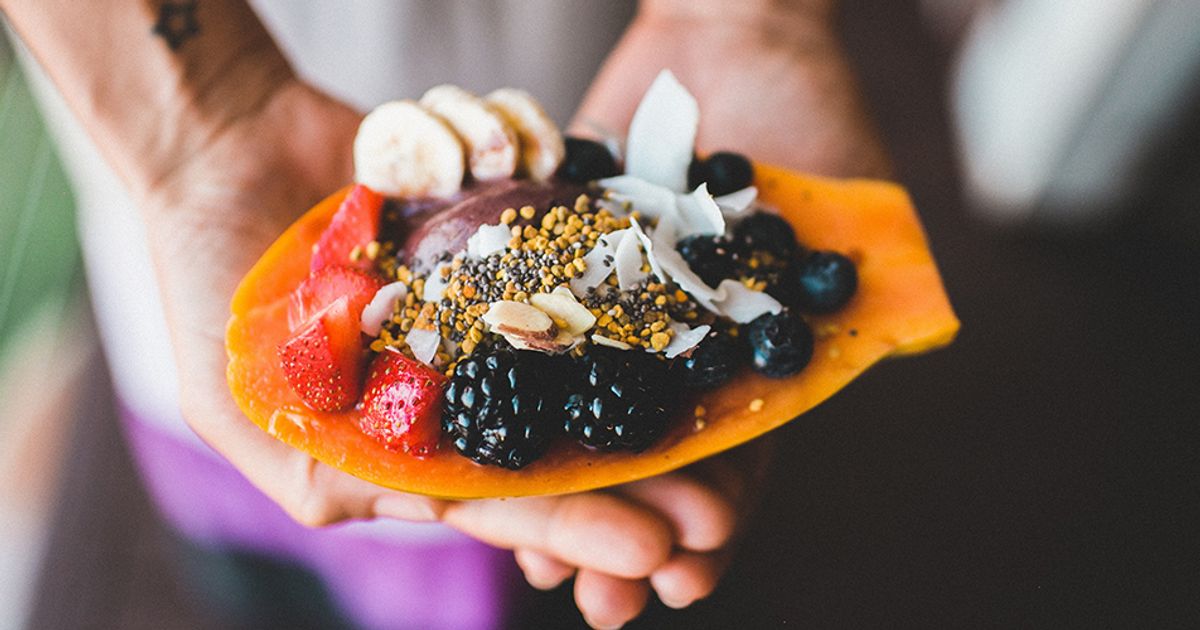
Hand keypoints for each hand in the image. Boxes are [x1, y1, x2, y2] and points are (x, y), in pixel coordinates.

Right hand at [140, 79, 770, 627]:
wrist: (222, 144)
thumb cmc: (204, 278)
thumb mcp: (233, 401)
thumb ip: (315, 470)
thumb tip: (418, 511)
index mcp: (406, 435)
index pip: (502, 497)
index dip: (572, 525)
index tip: (647, 552)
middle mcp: (460, 378)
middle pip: (564, 440)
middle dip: (639, 484)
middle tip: (715, 518)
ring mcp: (489, 307)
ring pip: (587, 360)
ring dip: (654, 400)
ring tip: (727, 431)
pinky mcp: (506, 235)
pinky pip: (575, 264)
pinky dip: (625, 290)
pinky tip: (687, 321)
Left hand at [552, 3, 892, 623]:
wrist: (725, 34)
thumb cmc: (805, 106)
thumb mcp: (852, 199)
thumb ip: (868, 278)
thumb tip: (911, 337)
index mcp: (754, 359)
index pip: (740, 457)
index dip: (713, 519)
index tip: (688, 571)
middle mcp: (679, 352)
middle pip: (649, 463)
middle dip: (627, 536)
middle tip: (606, 604)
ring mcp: (612, 320)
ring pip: (578, 426)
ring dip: (561, 496)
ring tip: (537, 563)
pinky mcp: (553, 276)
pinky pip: (519, 352)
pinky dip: (501, 409)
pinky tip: (477, 468)